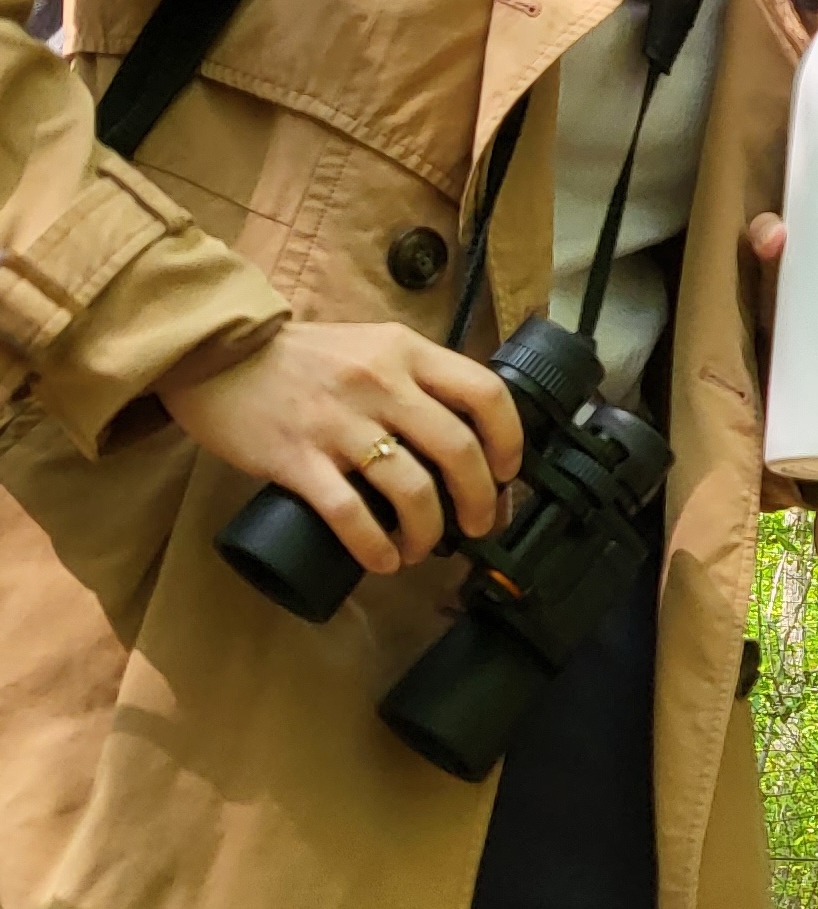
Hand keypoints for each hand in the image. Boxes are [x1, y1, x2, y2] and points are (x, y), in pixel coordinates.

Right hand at [160, 320, 521, 577]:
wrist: (218, 356)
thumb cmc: (303, 358)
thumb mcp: (373, 347)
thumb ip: (415, 376)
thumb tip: (463, 427)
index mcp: (407, 353)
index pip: (485, 393)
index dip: (508, 439)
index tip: (507, 472)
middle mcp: (382, 384)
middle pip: (457, 449)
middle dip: (479, 499)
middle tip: (478, 525)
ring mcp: (340, 423)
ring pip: (411, 488)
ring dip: (427, 531)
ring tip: (423, 548)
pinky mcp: (297, 460)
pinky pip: (350, 514)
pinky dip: (375, 546)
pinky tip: (384, 561)